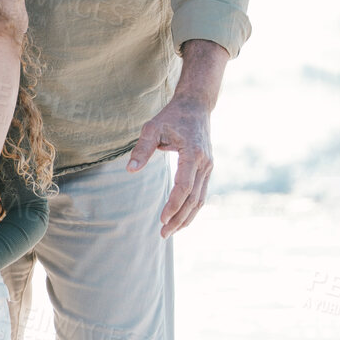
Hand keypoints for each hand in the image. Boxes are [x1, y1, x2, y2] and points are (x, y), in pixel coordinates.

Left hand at [127, 94, 213, 236]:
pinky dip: (192, 208)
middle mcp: (205, 163)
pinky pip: (201, 193)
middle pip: (194, 199)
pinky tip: (181, 218)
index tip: (161, 219)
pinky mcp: (208, 168)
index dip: (173, 205)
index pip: (184, 187)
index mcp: (193, 154)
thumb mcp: (152, 128)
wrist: (196, 106)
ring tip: (171, 231)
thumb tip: (130, 170)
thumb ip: (142, 149)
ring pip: (201, 199)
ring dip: (187, 218)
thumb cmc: (172, 116)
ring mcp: (209, 167)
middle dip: (179, 219)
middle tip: (163, 234)